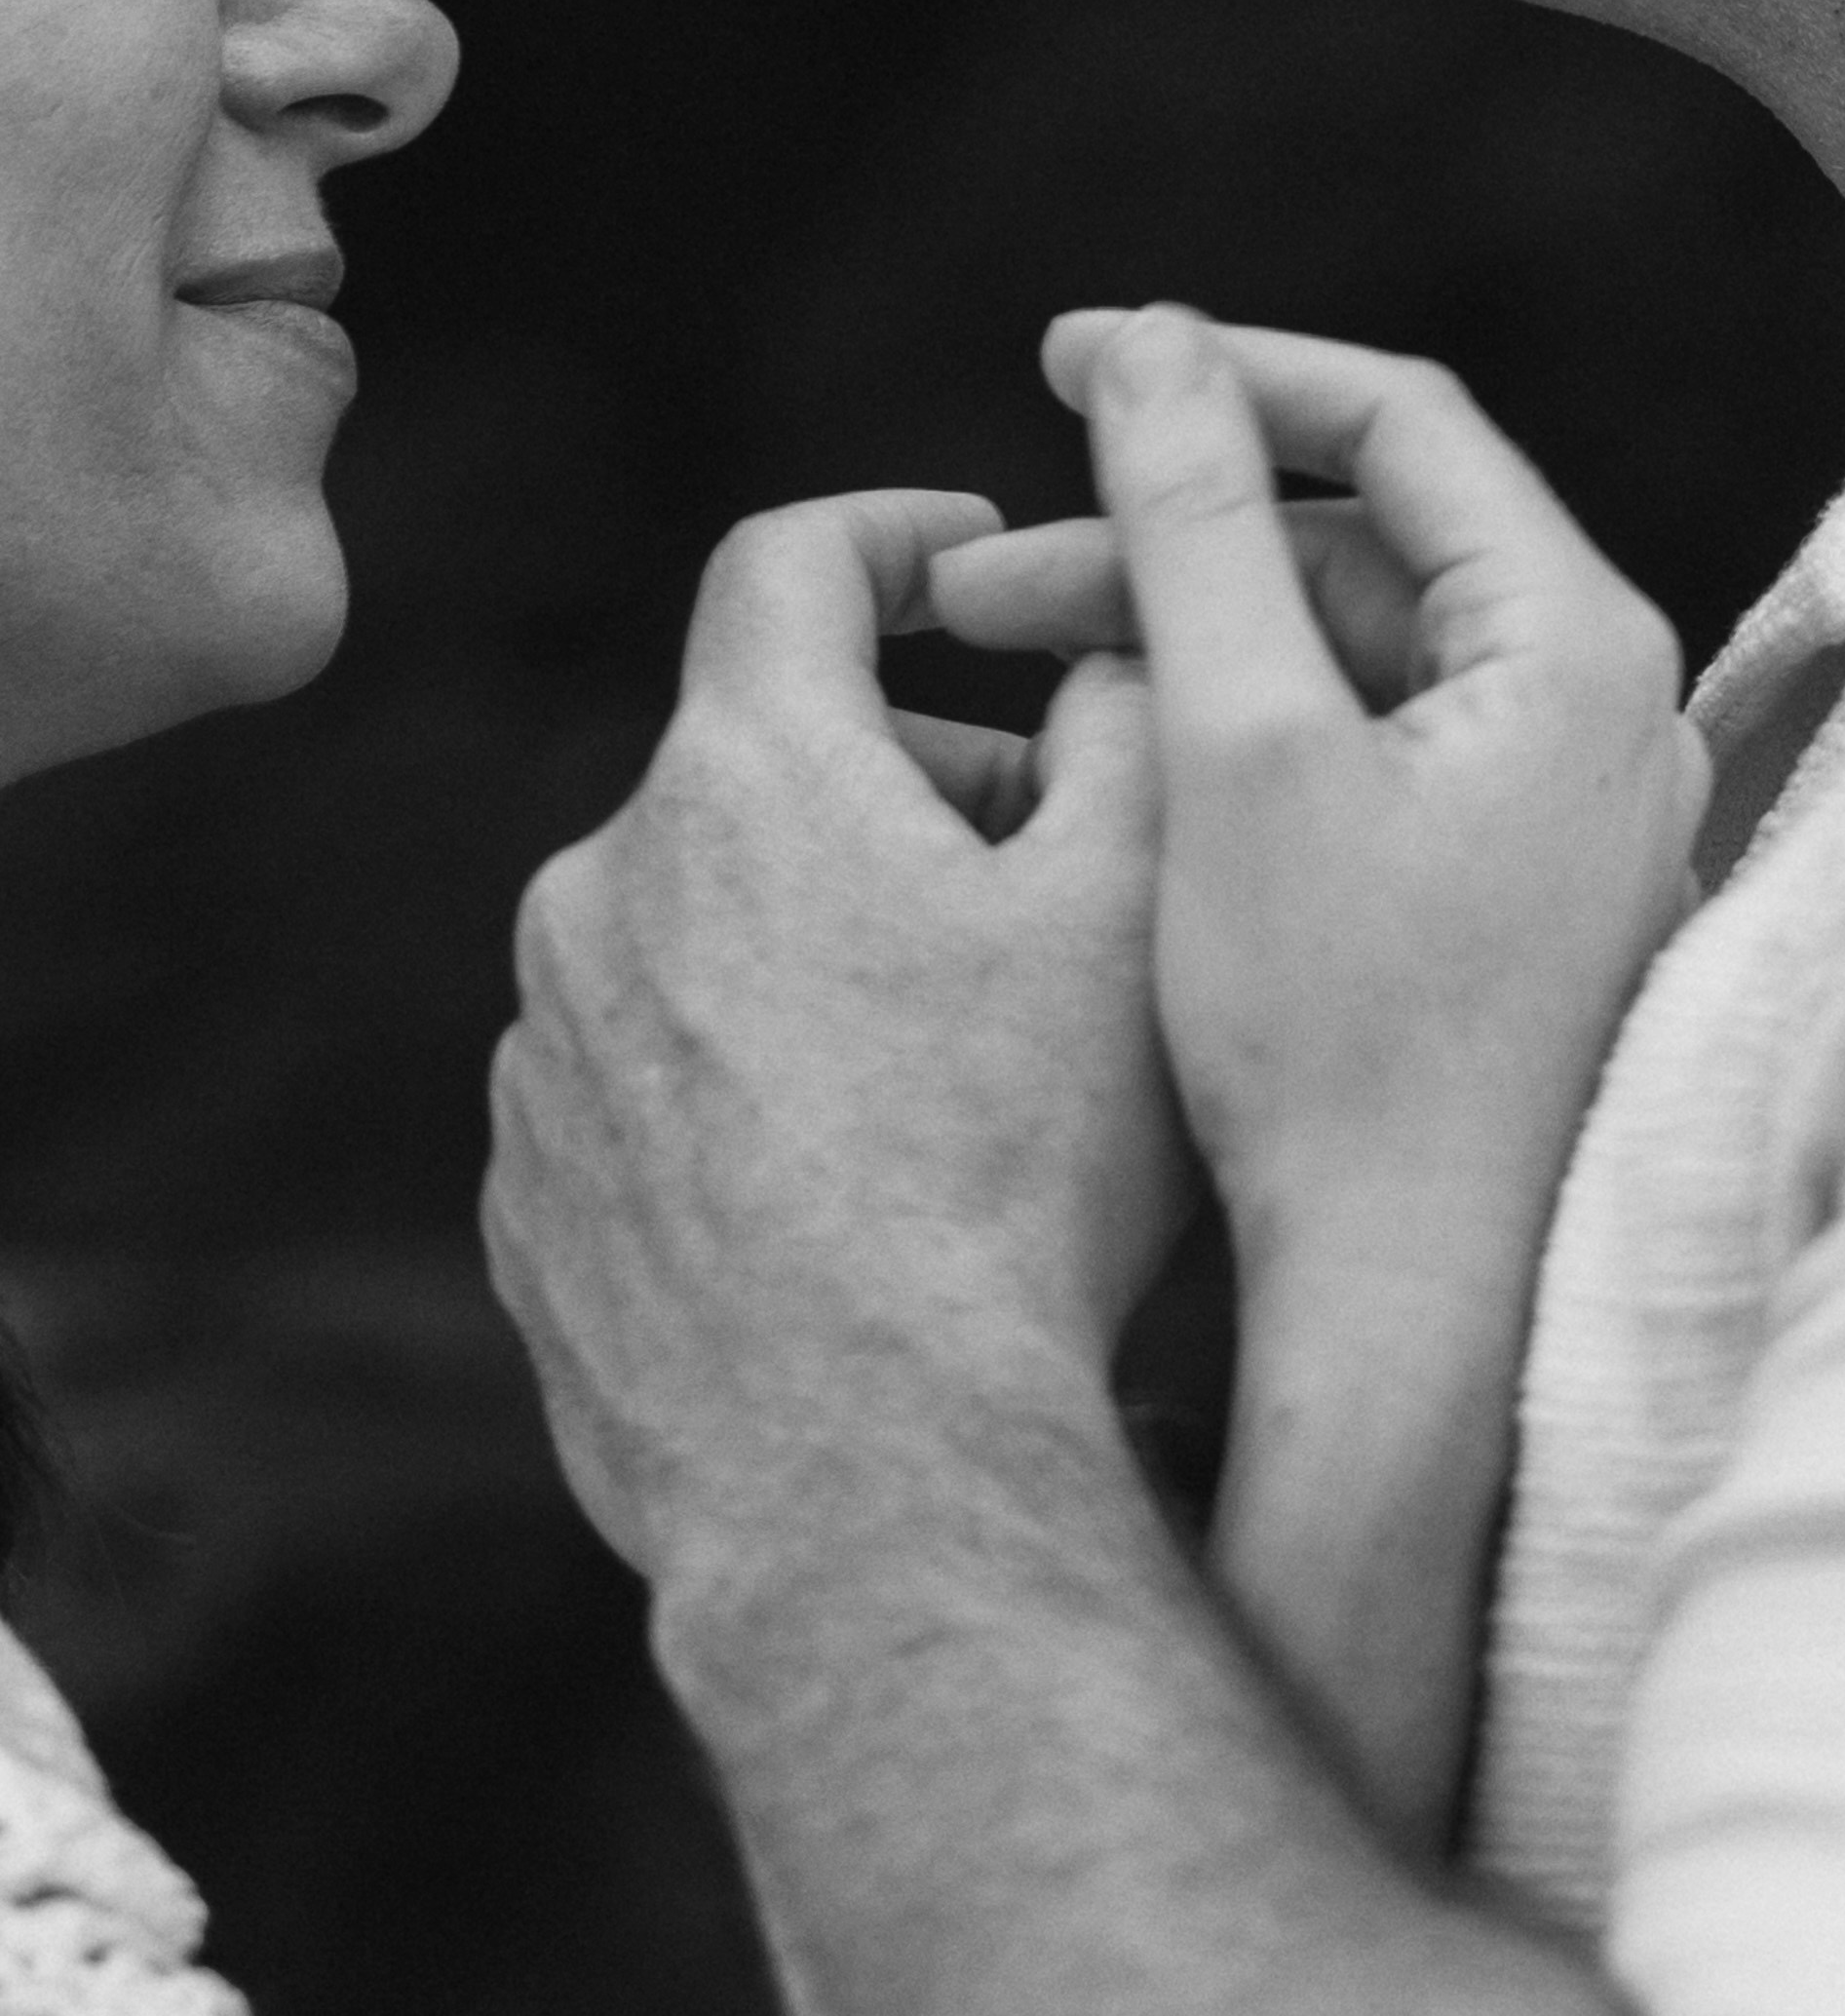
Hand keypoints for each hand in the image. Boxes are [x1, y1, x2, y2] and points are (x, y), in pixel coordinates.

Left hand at [483, 490, 1191, 1585]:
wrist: (873, 1481)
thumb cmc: (1024, 1185)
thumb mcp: (1140, 917)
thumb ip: (1134, 720)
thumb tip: (1104, 658)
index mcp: (743, 780)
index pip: (790, 564)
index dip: (894, 534)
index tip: (965, 564)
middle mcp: (598, 892)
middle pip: (759, 768)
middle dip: (903, 787)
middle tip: (1039, 875)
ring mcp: (546, 1058)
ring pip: (698, 935)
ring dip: (816, 945)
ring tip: (957, 1066)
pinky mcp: (533, 1201)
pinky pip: (646, 1085)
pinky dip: (743, 1085)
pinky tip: (858, 1189)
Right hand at [934, 307, 1710, 1289]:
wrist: (1400, 1301)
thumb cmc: (1330, 1046)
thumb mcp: (1234, 751)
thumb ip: (1189, 525)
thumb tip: (1149, 344)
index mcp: (1572, 646)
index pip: (1397, 420)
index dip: (1215, 375)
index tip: (1060, 361)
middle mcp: (1596, 713)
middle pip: (1358, 551)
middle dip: (1158, 546)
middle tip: (977, 589)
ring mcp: (1555, 812)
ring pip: (1346, 661)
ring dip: (1181, 646)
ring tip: (1001, 680)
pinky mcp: (1502, 894)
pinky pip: (1363, 758)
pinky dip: (1237, 739)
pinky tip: (1110, 766)